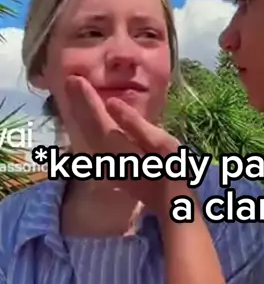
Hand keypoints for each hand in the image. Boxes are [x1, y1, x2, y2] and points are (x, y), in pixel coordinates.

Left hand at [66, 75, 179, 209]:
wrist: (172, 205)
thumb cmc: (173, 171)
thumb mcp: (162, 144)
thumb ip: (135, 124)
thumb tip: (112, 104)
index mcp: (119, 147)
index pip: (98, 118)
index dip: (87, 99)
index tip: (75, 79)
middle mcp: (107, 156)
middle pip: (88, 126)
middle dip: (79, 103)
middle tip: (71, 81)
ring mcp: (108, 165)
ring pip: (89, 135)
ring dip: (81, 115)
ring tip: (75, 95)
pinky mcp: (112, 169)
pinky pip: (94, 143)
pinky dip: (89, 128)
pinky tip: (88, 120)